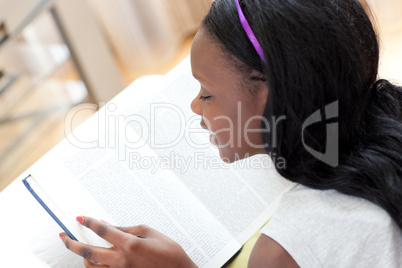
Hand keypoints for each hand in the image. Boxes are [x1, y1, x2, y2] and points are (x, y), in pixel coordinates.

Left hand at [60, 216, 196, 267]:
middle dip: (71, 243)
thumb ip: (126, 228)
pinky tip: (92, 260)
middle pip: (88, 252)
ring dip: (81, 256)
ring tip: (77, 247)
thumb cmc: (169, 252)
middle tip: (63, 236)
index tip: (81, 217)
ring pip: (91, 266)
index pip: (103, 231)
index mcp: (129, 245)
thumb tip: (109, 225)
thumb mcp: (149, 232)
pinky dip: (93, 266)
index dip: (89, 222)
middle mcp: (121, 260)